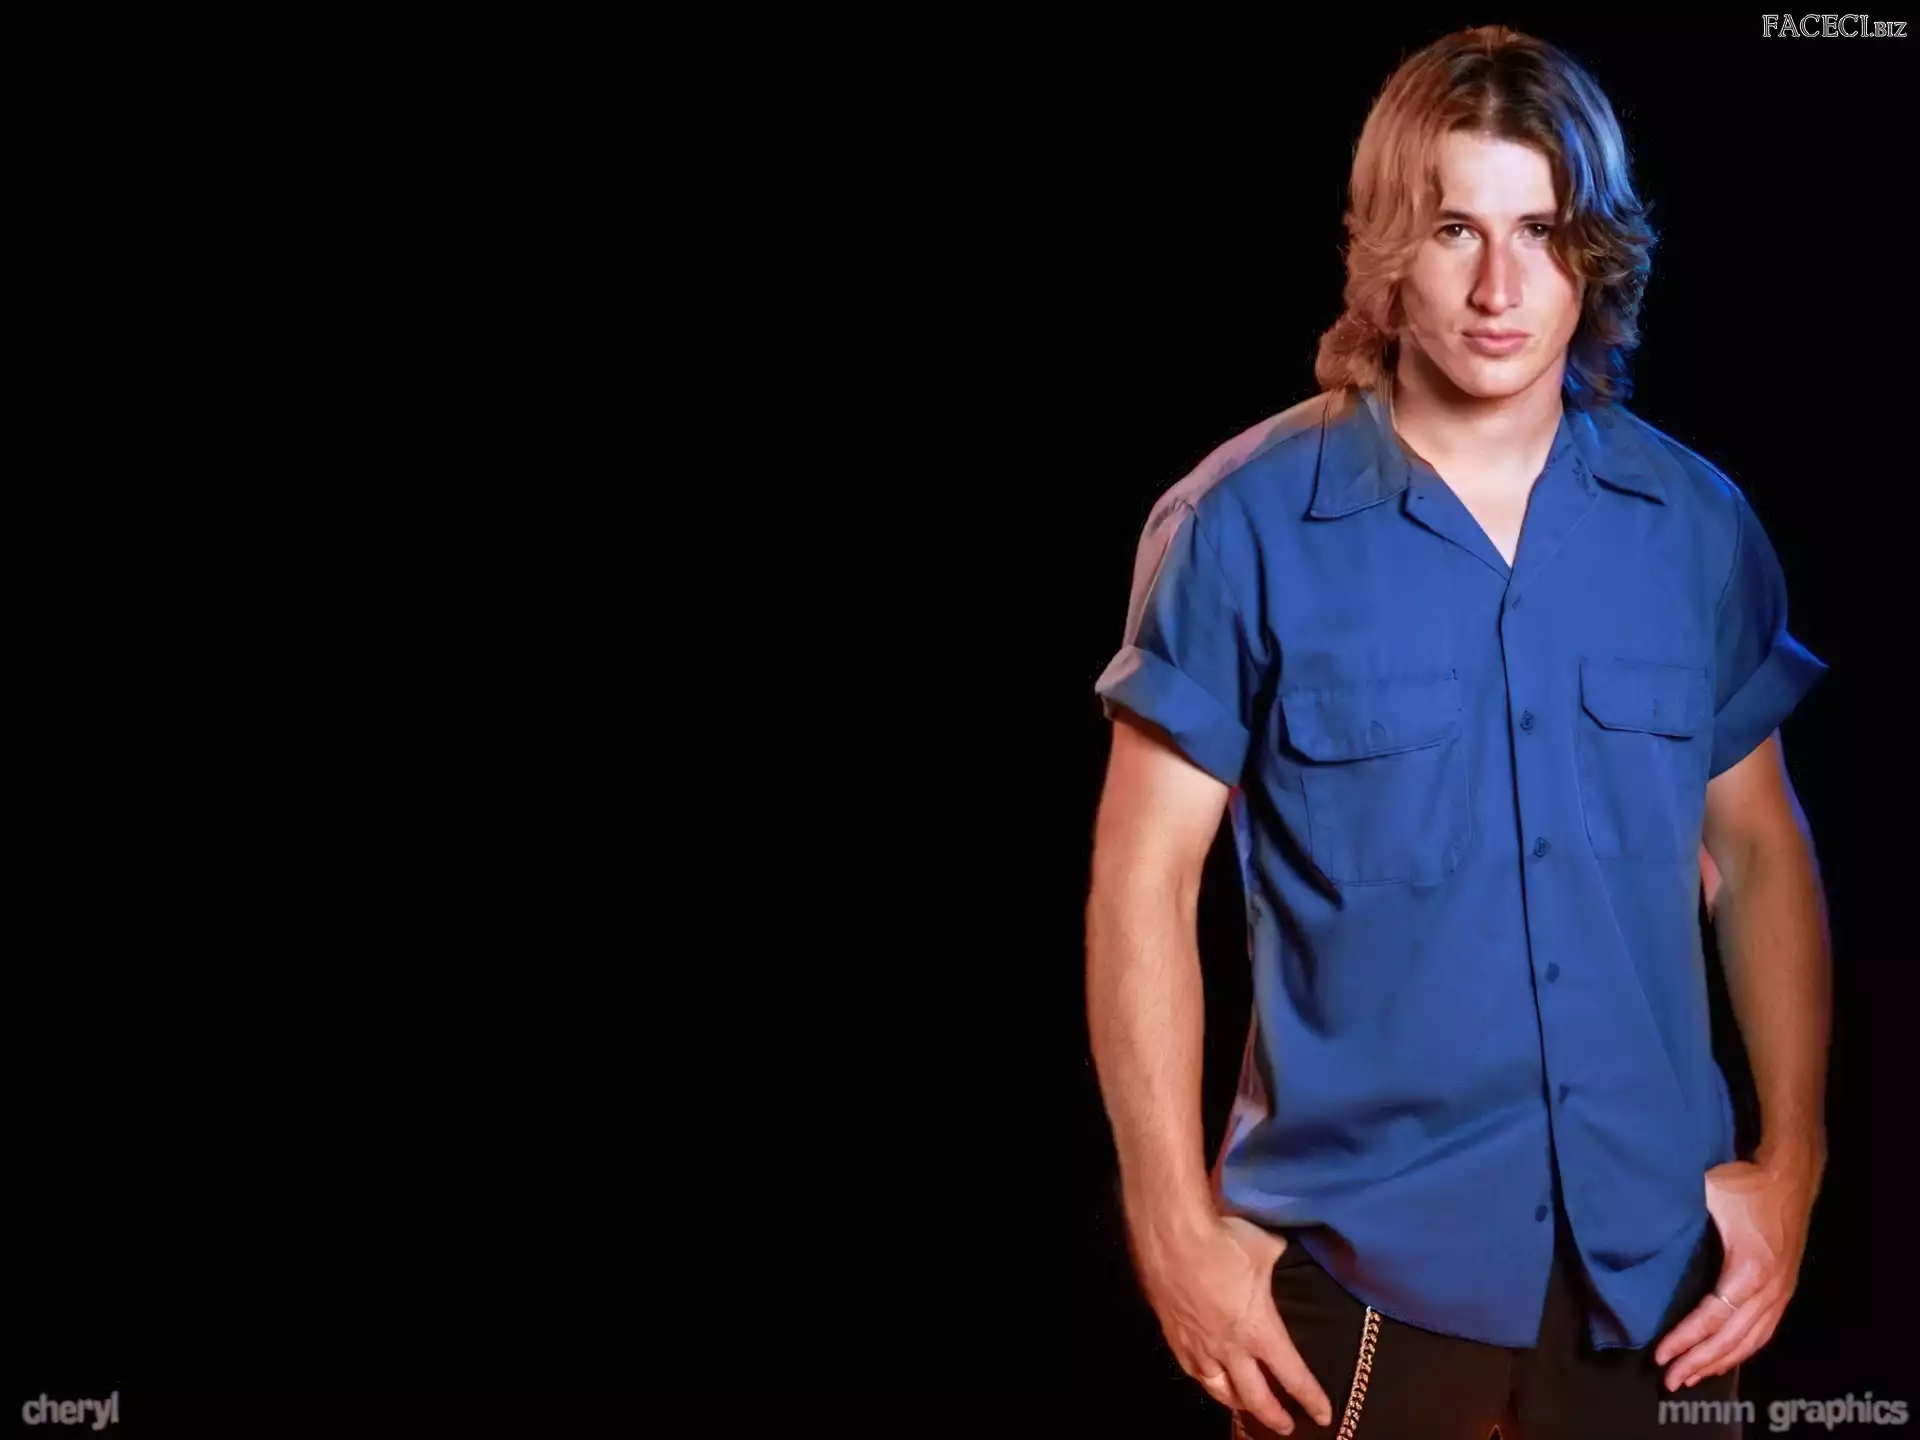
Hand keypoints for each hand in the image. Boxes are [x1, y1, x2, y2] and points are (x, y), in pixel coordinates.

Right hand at [1136, 1215, 1334, 1434]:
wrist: (1171, 1235)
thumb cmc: (1224, 1240)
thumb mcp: (1268, 1248)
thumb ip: (1280, 1258)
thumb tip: (1287, 1250)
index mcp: (1260, 1331)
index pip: (1293, 1376)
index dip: (1311, 1399)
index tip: (1324, 1415)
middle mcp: (1230, 1349)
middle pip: (1255, 1398)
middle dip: (1274, 1416)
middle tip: (1286, 1427)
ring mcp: (1199, 1346)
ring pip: (1219, 1391)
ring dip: (1237, 1404)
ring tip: (1246, 1408)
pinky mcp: (1174, 1336)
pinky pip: (1192, 1371)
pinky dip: (1205, 1381)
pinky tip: (1207, 1379)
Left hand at [1653, 1155, 1820, 1390]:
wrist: (1790, 1175)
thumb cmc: (1745, 1183)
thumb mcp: (1707, 1192)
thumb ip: (1675, 1211)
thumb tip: (1632, 1221)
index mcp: (1748, 1270)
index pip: (1712, 1317)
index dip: (1686, 1338)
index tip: (1661, 1355)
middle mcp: (1768, 1290)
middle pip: (1731, 1338)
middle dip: (1699, 1361)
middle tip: (1670, 1380)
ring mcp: (1780, 1293)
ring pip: (1750, 1341)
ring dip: (1720, 1362)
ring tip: (1691, 1378)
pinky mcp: (1784, 1290)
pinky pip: (1764, 1331)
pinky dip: (1742, 1351)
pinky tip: (1723, 1362)